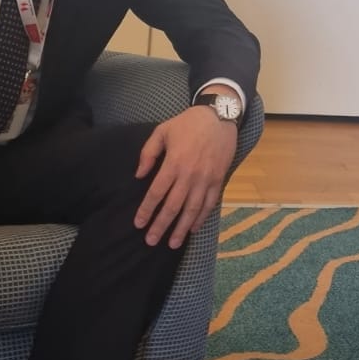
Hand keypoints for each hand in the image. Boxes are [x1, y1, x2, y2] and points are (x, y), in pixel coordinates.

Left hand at [133, 105, 236, 247]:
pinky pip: (209, 204)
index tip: (139, 224)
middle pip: (173, 207)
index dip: (147, 210)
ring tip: (172, 243)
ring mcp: (206, 179)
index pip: (156, 193)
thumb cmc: (188, 123)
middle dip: (161, 226)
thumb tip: (139, 175)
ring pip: (192, 210)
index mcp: (173, 163)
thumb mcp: (162, 131)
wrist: (219, 116)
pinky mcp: (218, 180)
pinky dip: (201, 218)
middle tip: (151, 241)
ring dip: (182, 228)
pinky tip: (193, 228)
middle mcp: (189, 175)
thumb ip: (148, 153)